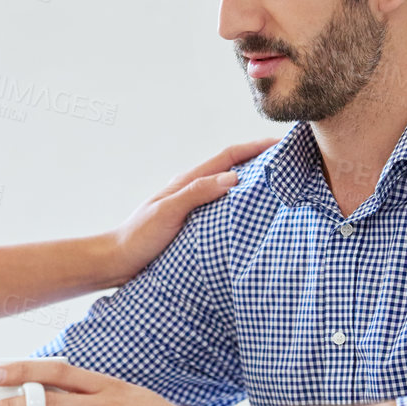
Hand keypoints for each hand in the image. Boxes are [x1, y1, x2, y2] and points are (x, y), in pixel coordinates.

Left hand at [104, 138, 275, 285]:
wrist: (117, 262)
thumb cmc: (139, 236)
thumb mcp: (167, 212)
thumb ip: (197, 193)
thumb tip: (234, 177)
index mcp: (187, 182)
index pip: (227, 157)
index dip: (254, 148)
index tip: (280, 143)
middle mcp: (191, 191)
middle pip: (231, 170)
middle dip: (259, 163)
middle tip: (288, 163)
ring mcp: (193, 209)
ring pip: (229, 191)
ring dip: (252, 186)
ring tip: (280, 188)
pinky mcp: (193, 227)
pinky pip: (223, 212)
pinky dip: (240, 209)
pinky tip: (253, 219)